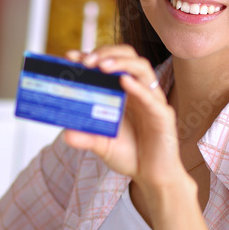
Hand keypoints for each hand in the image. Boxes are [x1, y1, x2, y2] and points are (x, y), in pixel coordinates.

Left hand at [62, 45, 184, 192]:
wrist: (151, 176)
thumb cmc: (130, 155)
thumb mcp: (101, 145)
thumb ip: (85, 137)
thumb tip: (65, 134)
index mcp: (123, 91)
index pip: (109, 63)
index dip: (91, 56)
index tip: (70, 57)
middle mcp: (138, 90)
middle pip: (128, 57)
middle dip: (106, 53)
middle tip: (86, 61)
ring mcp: (152, 101)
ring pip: (142, 69)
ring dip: (121, 63)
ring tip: (101, 65)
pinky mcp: (163, 116)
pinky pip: (151, 98)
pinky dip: (138, 88)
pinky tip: (124, 82)